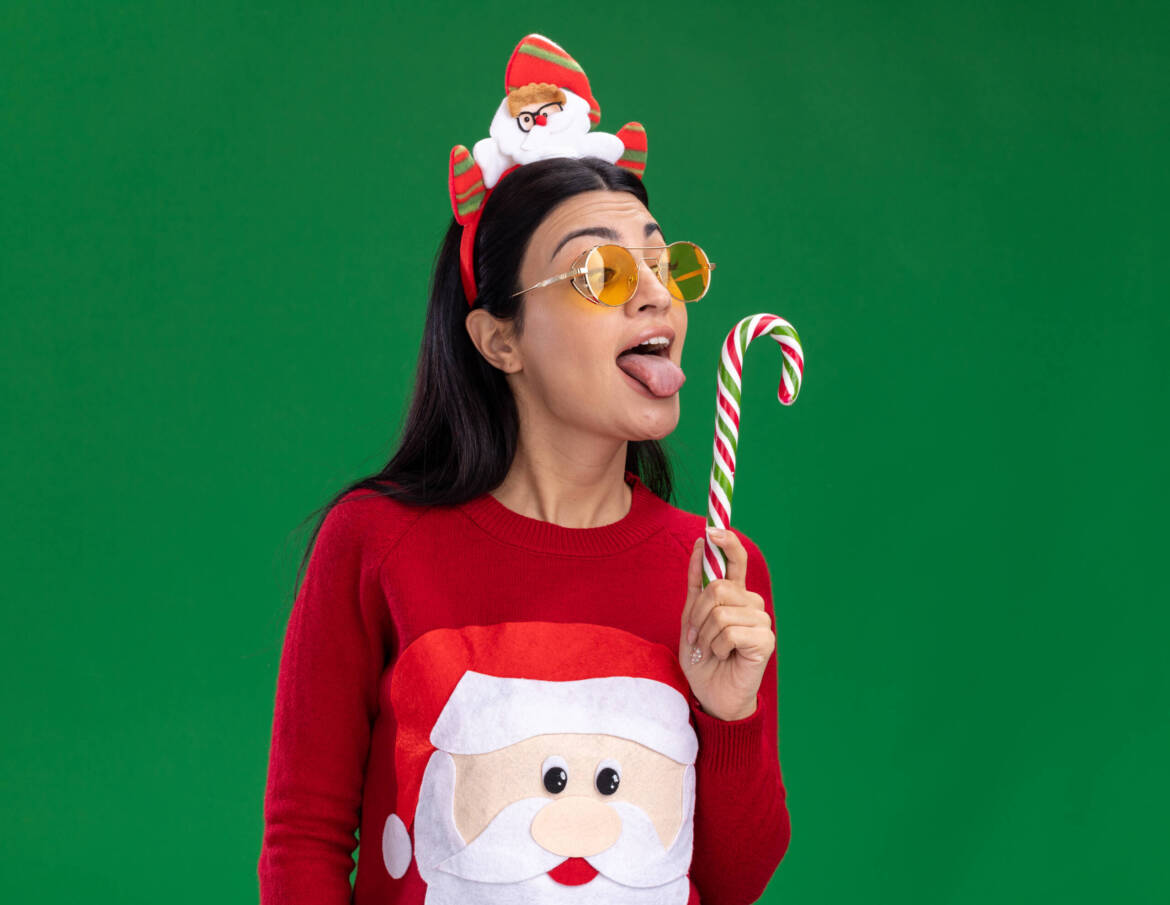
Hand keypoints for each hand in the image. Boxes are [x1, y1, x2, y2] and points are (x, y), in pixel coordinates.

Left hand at [678, 528, 774, 720]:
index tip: (712, 529)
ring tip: (710, 651)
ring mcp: (761, 621)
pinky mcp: (766, 640)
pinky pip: (731, 631)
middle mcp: (751, 605)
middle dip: (697, 615)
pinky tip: (723, 657)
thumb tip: (699, 543)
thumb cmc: (703, 659)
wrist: (711, 695)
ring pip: (721, 611)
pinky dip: (718, 647)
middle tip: (696, 638)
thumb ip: (696, 584)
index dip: (727, 542)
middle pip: (718, 588)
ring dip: (705, 635)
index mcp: (735, 597)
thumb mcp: (690, 618)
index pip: (737, 561)